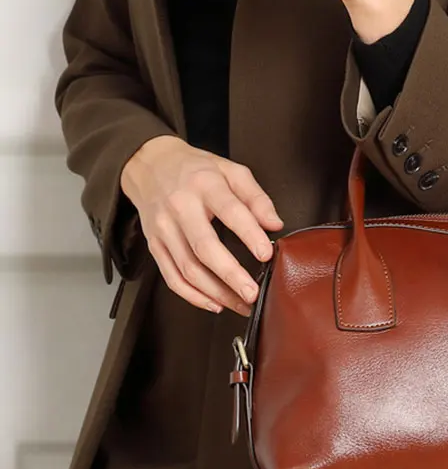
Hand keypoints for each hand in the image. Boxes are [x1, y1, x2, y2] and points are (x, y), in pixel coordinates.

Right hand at [120, 135, 283, 316]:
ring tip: (241, 304)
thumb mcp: (231, 171)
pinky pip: (171, 276)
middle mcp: (180, 207)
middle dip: (230, 275)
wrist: (150, 164)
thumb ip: (256, 197)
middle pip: (204, 247)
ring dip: (215, 292)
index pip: (230, 211)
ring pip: (188, 268)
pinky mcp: (153, 245)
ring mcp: (163, 228)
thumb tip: (275, 224)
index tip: (266, 254)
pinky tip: (214, 303)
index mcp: (205, 185)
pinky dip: (192, 296)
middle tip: (252, 293)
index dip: (249, 234)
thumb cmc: (196, 169)